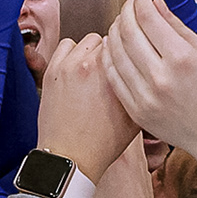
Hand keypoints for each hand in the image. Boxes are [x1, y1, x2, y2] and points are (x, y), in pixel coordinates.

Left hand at [38, 33, 141, 182]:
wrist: (71, 158)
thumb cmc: (102, 143)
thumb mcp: (136, 117)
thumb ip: (140, 88)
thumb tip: (144, 71)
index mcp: (112, 74)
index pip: (124, 42)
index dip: (128, 51)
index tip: (127, 59)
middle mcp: (88, 64)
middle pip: (105, 39)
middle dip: (110, 51)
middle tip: (111, 68)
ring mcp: (67, 67)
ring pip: (84, 41)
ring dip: (90, 50)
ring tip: (93, 69)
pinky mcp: (52, 72)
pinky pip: (64, 47)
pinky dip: (71, 53)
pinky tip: (76, 69)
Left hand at [103, 0, 196, 160]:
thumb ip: (177, 27)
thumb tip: (155, 3)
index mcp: (182, 58)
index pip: (149, 18)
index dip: (142, 0)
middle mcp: (161, 77)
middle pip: (128, 33)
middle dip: (126, 11)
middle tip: (130, 4)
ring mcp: (146, 96)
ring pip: (116, 53)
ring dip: (115, 32)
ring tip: (122, 22)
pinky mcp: (137, 111)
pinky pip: (113, 77)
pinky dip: (109, 57)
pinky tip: (113, 46)